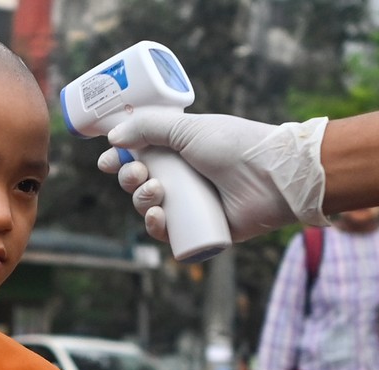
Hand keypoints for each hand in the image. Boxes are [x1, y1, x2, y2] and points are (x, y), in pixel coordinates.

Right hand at [97, 111, 328, 242]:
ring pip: (148, 208)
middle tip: (138, 173)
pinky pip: (166, 233)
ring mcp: (190, 204)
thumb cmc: (235, 146)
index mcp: (180, 150)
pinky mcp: (198, 230)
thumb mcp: (188, 128)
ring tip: (156, 192)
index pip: (140, 156)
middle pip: (139, 183)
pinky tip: (156, 217)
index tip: (107, 161)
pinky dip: (155, 227)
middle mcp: (183, 177)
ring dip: (141, 200)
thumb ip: (149, 127)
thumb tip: (113, 137)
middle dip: (129, 179)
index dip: (119, 160)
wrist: (271, 177)